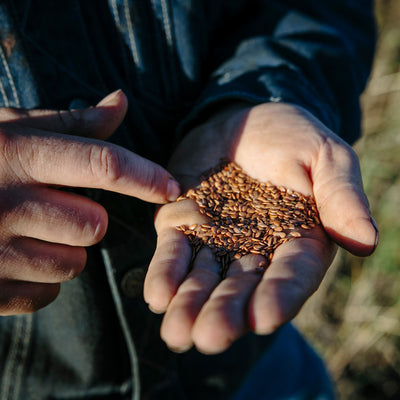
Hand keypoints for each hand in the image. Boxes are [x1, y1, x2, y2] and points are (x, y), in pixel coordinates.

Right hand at [0, 90, 179, 314]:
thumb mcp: (8, 131)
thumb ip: (69, 124)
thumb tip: (120, 102)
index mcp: (15, 155)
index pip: (100, 164)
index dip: (144, 175)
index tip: (172, 187)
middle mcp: (4, 203)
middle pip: (94, 224)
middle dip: (84, 218)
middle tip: (47, 208)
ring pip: (75, 261)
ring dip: (62, 249)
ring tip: (23, 232)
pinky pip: (49, 292)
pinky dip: (40, 278)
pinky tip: (9, 259)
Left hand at [144, 102, 377, 353]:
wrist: (241, 119)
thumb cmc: (289, 136)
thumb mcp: (323, 156)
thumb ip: (341, 196)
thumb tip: (366, 242)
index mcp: (296, 242)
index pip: (292, 276)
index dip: (280, 297)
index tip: (264, 316)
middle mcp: (255, 252)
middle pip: (242, 291)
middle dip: (226, 314)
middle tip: (210, 337)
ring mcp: (215, 243)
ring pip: (203, 282)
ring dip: (189, 306)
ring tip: (177, 332)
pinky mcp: (182, 228)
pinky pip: (173, 254)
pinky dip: (165, 274)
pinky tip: (157, 296)